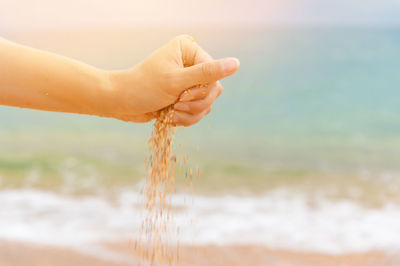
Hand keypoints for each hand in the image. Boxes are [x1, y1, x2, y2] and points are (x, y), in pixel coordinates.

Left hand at [105, 35, 239, 125]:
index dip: (203, 90)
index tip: (182, 96)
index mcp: (189, 50)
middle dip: (196, 105)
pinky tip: (170, 118)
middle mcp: (191, 63)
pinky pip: (197, 112)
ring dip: (190, 114)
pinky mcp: (184, 96)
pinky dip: (186, 119)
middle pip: (214, 90)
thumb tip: (236, 63)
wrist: (121, 102)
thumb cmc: (144, 87)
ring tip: (171, 113)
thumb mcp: (176, 81)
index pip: (214, 74)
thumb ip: (207, 73)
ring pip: (207, 103)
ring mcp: (188, 81)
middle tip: (177, 105)